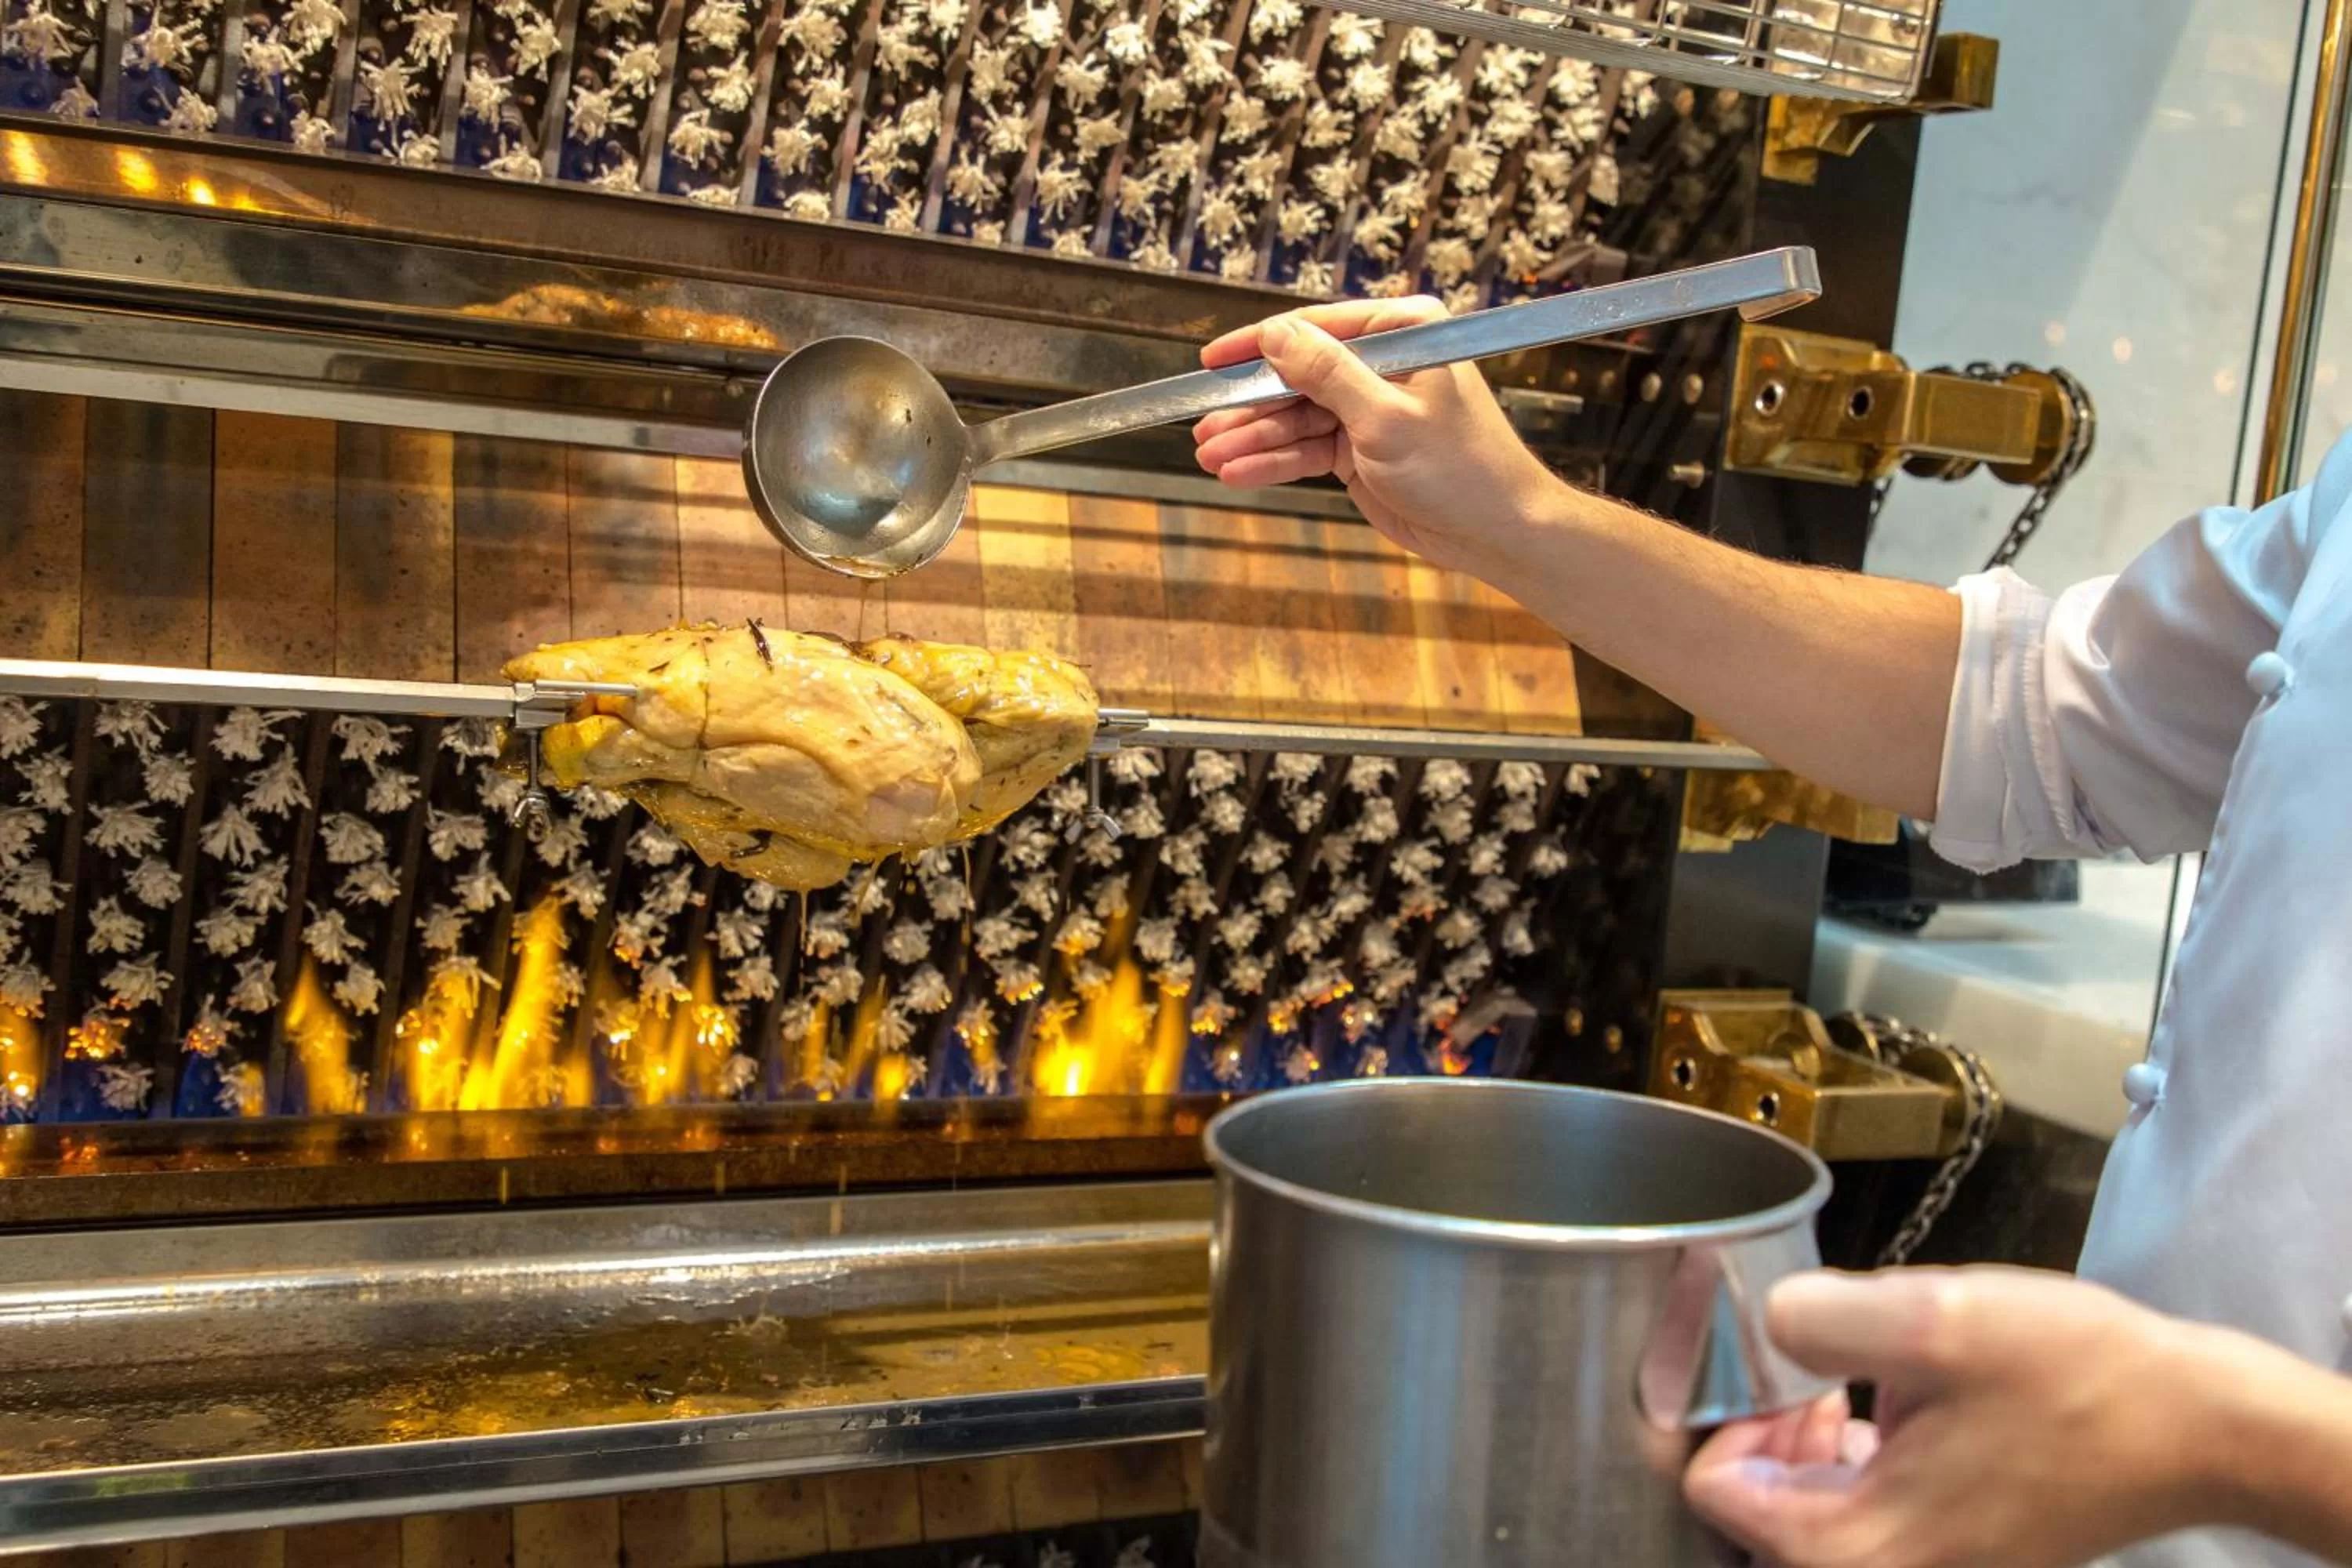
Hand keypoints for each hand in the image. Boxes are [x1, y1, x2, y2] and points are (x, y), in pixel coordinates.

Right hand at [1191, 297, 1563, 576]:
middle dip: (1250, 406)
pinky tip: (1237, 473)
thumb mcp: (1385, 417)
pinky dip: (1274, 463)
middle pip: (1298, 376)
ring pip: (1296, 418)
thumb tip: (1276, 334)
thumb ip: (1326, 373)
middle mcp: (1384, 364)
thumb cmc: (1461, 469)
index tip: (1212, 359)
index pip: (1317, 328)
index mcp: (1403, 334)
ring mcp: (1370, 409)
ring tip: (1209, 456)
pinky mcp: (1362, 451)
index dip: (1260, 344)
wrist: (1496, 533)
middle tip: (1202, 427)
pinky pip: (1307, 451)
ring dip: (1253, 439)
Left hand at [1684, 1267, 2224, 1567]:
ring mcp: (1921, 1564)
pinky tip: (1895, 1402)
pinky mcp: (1954, 1546)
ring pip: (1803, 1504)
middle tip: (1818, 1369)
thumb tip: (1768, 1322)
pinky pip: (1860, 1505)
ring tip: (1855, 1381)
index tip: (1786, 1366)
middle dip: (1766, 1424)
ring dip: (1806, 1436)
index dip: (1731, 1411)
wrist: (2200, 1428)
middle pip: (1751, 1502)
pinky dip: (1855, 1453)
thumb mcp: (1932, 1322)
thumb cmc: (2074, 1379)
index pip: (1712, 1487)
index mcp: (1855, 1547)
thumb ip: (1819, 1319)